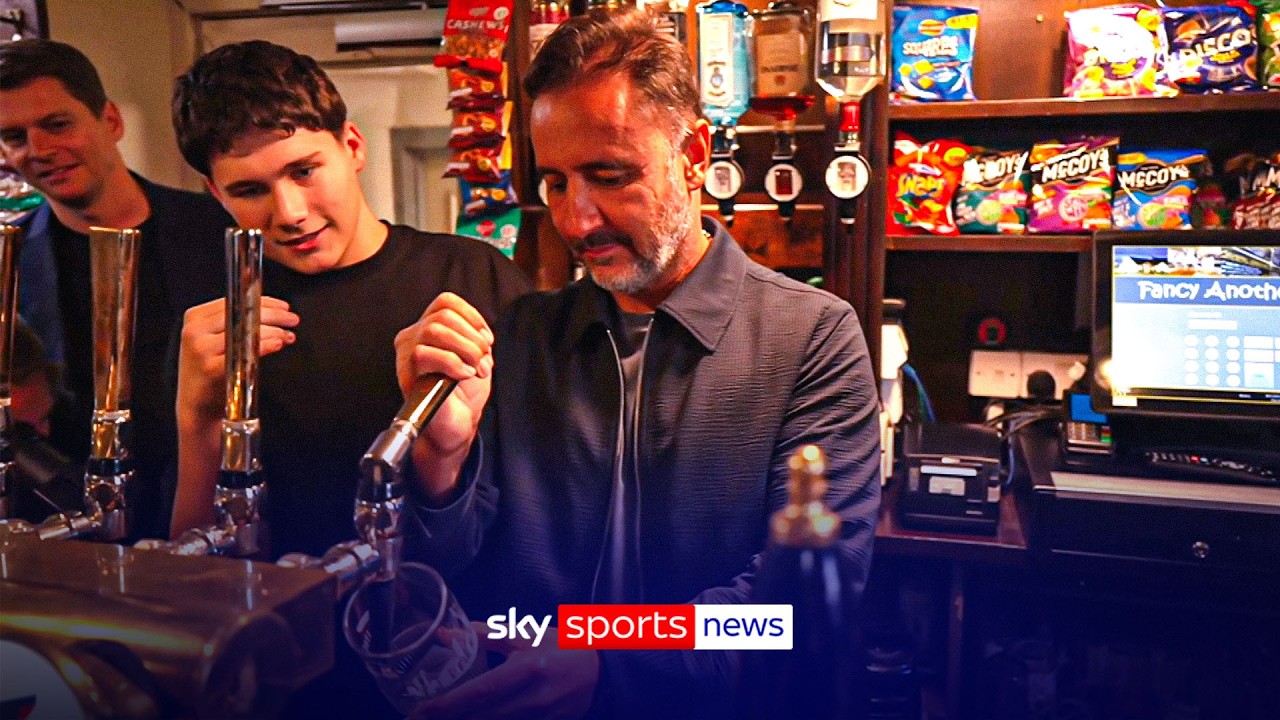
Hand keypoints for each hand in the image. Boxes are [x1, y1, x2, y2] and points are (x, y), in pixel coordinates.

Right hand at [176, 296, 298, 427]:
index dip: (264, 302)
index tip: (284, 307)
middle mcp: (195, 330)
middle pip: (241, 315)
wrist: (195, 404)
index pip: (235, 301)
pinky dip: (264, 346)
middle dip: (273, 316)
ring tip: (288, 335)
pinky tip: (278, 344)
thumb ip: (237, 325)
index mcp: (195, 317)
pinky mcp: (210, 369)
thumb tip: (277, 315)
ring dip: (273, 331)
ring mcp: (201, 349)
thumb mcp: (216, 340)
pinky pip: (243, 353)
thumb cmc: (211, 370)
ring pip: (244, 332)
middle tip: (292, 320)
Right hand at [394, 292, 494, 499]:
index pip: (446, 302)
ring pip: (434, 331)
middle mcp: (412, 337)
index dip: (472, 316)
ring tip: (476, 368)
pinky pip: (424, 354)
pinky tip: (463, 375)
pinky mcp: (405, 374)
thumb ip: (472, 335)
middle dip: (472, 337)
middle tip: (483, 360)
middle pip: (443, 316)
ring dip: (464, 349)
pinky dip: (452, 362)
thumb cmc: (463, 392)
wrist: (456, 424)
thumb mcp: (474, 355)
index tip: (487, 339)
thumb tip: (478, 332)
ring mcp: (406, 354)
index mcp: (427, 328)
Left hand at [409, 624, 598, 719]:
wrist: (605, 672)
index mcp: (527, 670)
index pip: (479, 692)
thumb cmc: (564, 648)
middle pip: (481, 718)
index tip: (418, 713)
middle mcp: (533, 699)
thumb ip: (486, 635)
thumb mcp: (527, 634)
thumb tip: (448, 633)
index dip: (446, 706)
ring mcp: (541, 719)